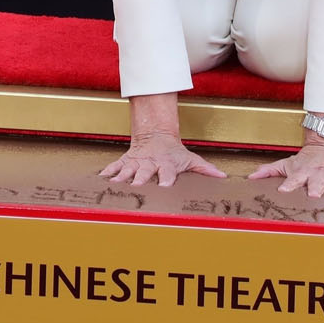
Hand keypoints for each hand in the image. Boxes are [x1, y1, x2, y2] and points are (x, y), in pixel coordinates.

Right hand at [99, 131, 227, 187]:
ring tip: (114, 185)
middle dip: (140, 181)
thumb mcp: (190, 158)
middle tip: (135, 188)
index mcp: (166, 164)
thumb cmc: (174, 151)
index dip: (166, 179)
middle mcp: (150, 163)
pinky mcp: (126, 160)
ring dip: (121, 178)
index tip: (165, 187)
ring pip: (127, 170)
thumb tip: (223, 177)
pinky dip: (108, 172)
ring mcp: (137, 162)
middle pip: (145, 172)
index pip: (167, 173)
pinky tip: (101, 179)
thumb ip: (205, 169)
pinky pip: (115, 166)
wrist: (156, 134)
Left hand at [249, 143, 323, 198]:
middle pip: (317, 183)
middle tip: (315, 198)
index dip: (288, 186)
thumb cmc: (305, 159)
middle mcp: (318, 174)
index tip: (282, 192)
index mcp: (303, 172)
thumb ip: (269, 171)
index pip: (294, 180)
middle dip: (316, 190)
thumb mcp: (287, 163)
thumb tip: (251, 178)